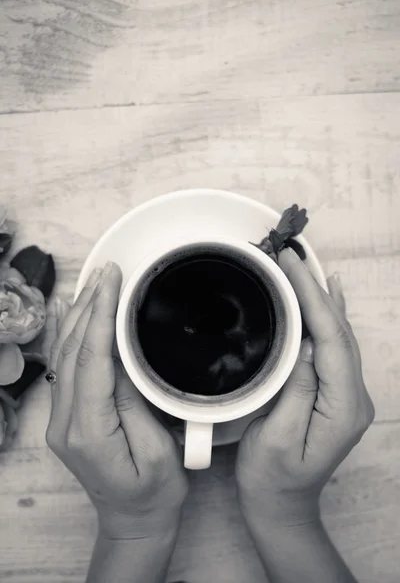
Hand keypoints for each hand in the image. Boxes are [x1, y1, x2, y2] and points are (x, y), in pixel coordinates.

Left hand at [45, 263, 188, 540]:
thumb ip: (136, 402)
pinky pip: (63, 366)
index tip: (112, 282)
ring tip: (96, 283)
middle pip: (72, 350)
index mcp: (90, 431)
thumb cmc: (153, 494)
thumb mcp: (158, 451)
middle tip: (108, 272)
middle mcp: (66, 422)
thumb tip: (124, 356)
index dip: (101, 315)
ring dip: (79, 315)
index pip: (92, 358)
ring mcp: (62, 419)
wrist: (134, 521)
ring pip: (64, 354)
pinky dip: (66, 334)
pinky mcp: (68, 415)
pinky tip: (66, 312)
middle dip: (89, 305)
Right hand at [235, 247, 374, 526]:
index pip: (330, 339)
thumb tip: (304, 344)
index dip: (311, 298)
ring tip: (305, 265)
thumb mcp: (274, 437)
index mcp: (342, 407)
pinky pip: (334, 346)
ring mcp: (347, 395)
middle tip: (290, 256)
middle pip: (338, 330)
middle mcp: (353, 397)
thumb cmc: (272, 479)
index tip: (290, 267)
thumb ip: (295, 389)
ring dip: (321, 297)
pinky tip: (329, 295)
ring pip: (338, 334)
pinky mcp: (334, 393)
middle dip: (314, 289)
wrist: (281, 506)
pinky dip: (329, 316)